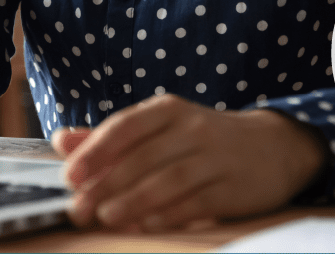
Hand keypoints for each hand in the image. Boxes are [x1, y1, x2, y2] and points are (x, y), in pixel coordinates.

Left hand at [51, 94, 328, 231]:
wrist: (272, 147)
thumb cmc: (201, 139)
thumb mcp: (160, 128)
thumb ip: (111, 137)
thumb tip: (62, 141)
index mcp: (168, 110)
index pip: (126, 125)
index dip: (96, 149)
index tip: (69, 174)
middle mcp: (191, 127)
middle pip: (143, 156)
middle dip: (107, 183)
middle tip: (79, 207)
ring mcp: (215, 157)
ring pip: (169, 179)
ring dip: (135, 199)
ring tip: (107, 216)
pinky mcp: (233, 186)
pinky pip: (197, 201)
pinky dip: (170, 214)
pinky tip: (147, 225)